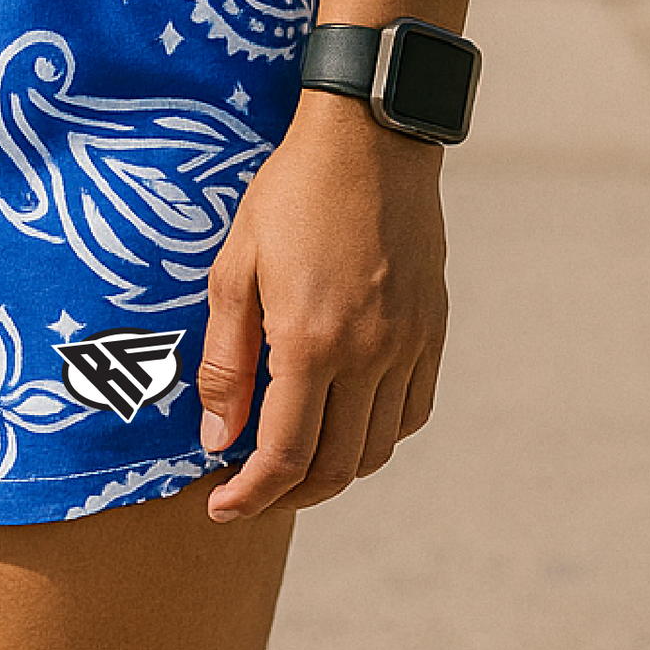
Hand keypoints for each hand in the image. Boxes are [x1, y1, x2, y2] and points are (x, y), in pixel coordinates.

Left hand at [195, 94, 446, 520]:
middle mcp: (368, 354)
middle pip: (335, 466)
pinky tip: (347, 420)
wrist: (370, 140)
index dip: (251, 495)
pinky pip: (412, 412)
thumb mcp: (236, 265)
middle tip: (251, 492)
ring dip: (334, 471)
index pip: (285, 455)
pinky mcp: (431, 331)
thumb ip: (226, 359)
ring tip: (294, 461)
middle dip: (288, 495)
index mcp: (311, 340)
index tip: (221, 508)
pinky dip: (378, 436)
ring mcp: (408, 345)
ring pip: (377, 448)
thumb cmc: (290, 194)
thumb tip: (217, 438)